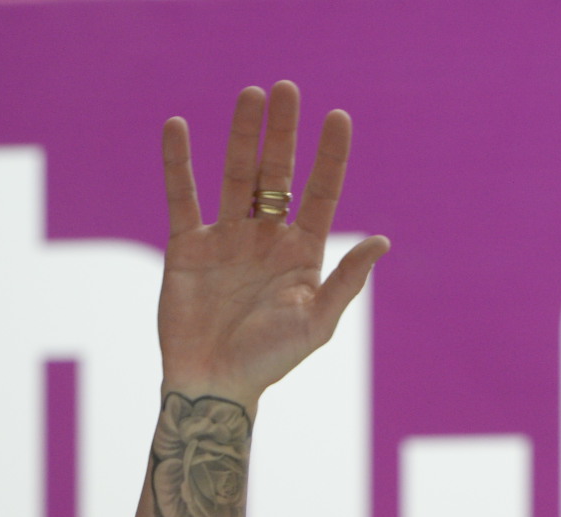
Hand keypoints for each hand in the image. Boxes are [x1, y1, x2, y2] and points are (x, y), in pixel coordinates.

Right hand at [157, 83, 388, 409]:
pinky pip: (182, 196)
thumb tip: (383, 239)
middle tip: (287, 89)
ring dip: (243, 136)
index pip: (321, 193)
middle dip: (284, 133)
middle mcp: (266, 238)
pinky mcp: (188, 246)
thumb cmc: (270, 361)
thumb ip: (346, 280)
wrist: (213, 384)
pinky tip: (177, 127)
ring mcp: (227, 239)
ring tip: (251, 95)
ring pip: (236, 176)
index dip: (330, 156)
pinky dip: (178, 162)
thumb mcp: (316, 323)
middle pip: (278, 174)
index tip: (338, 117)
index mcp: (302, 254)